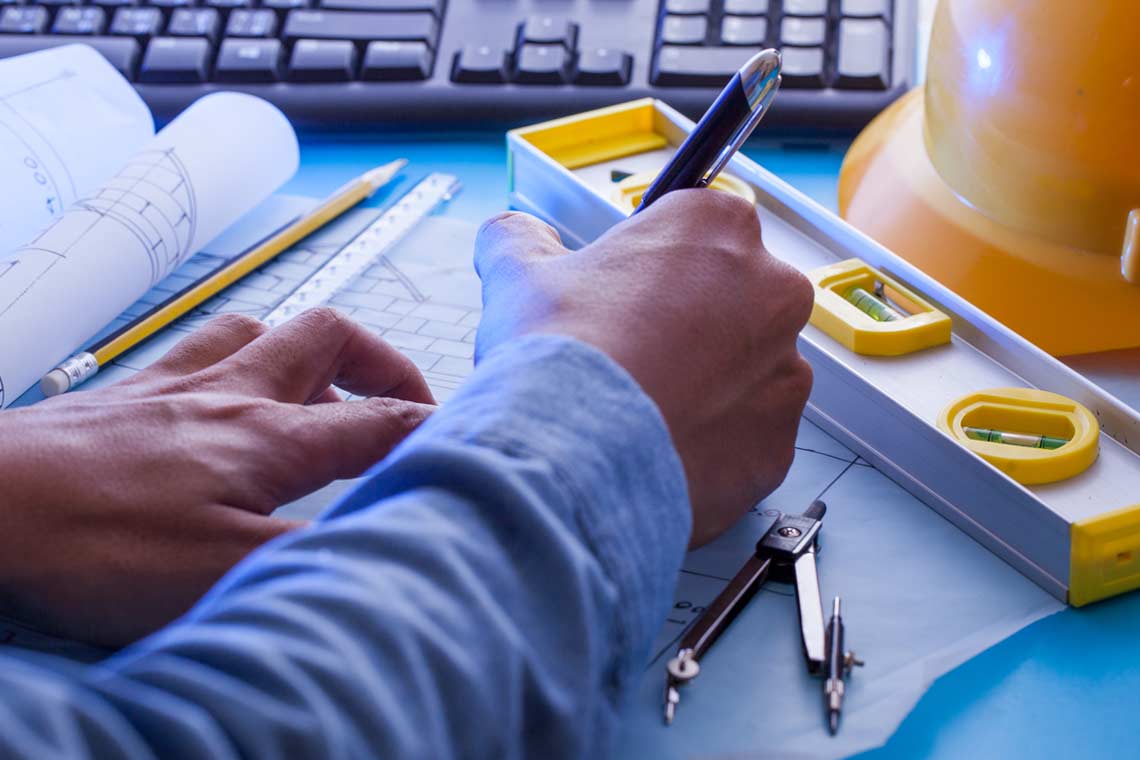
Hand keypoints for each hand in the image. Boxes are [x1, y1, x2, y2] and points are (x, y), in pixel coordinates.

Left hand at [0, 308, 434, 645]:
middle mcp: (229, 394)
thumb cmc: (95, 541)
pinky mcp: (126, 393)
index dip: (429, 426)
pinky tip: (222, 390)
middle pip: (328, 337)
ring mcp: (174, 384)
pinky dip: (232, 354)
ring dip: (306, 350)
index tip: (461, 438)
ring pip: (261, 329)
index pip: (377, 420)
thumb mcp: (222, 573)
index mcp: (268, 438)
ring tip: (322, 386)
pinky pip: (196, 345)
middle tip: (403, 398)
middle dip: (381, 361)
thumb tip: (387, 542)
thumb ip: (314, 552)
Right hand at [474, 190, 812, 545]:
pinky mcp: (778, 444)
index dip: (655, 266)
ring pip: (746, 374)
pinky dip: (711, 446)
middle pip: (734, 302)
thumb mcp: (521, 272)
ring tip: (641, 408)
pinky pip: (747, 440)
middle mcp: (773, 291)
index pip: (699, 231)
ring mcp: (785, 372)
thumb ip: (521, 239)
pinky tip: (659, 448)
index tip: (626, 293)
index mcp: (718, 227)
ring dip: (705, 387)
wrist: (574, 451)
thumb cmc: (560, 351)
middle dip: (691, 326)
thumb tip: (513, 234)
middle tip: (632, 354)